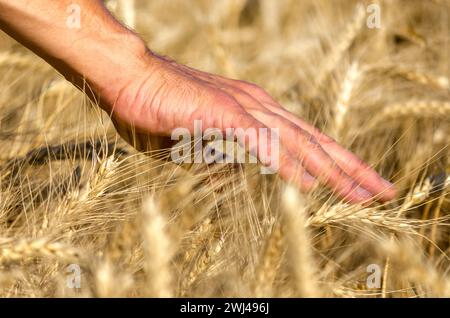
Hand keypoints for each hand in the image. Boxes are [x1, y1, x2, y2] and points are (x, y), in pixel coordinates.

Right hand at [105, 52, 395, 203]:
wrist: (131, 78)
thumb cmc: (160, 109)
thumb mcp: (197, 143)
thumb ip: (219, 158)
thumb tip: (228, 179)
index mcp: (256, 111)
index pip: (305, 139)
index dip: (334, 161)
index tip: (358, 182)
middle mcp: (259, 106)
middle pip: (314, 140)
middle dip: (350, 167)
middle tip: (382, 189)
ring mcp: (244, 108)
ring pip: (298, 142)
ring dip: (332, 169)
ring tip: (363, 192)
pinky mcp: (223, 114)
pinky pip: (263, 143)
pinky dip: (287, 163)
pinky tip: (310, 183)